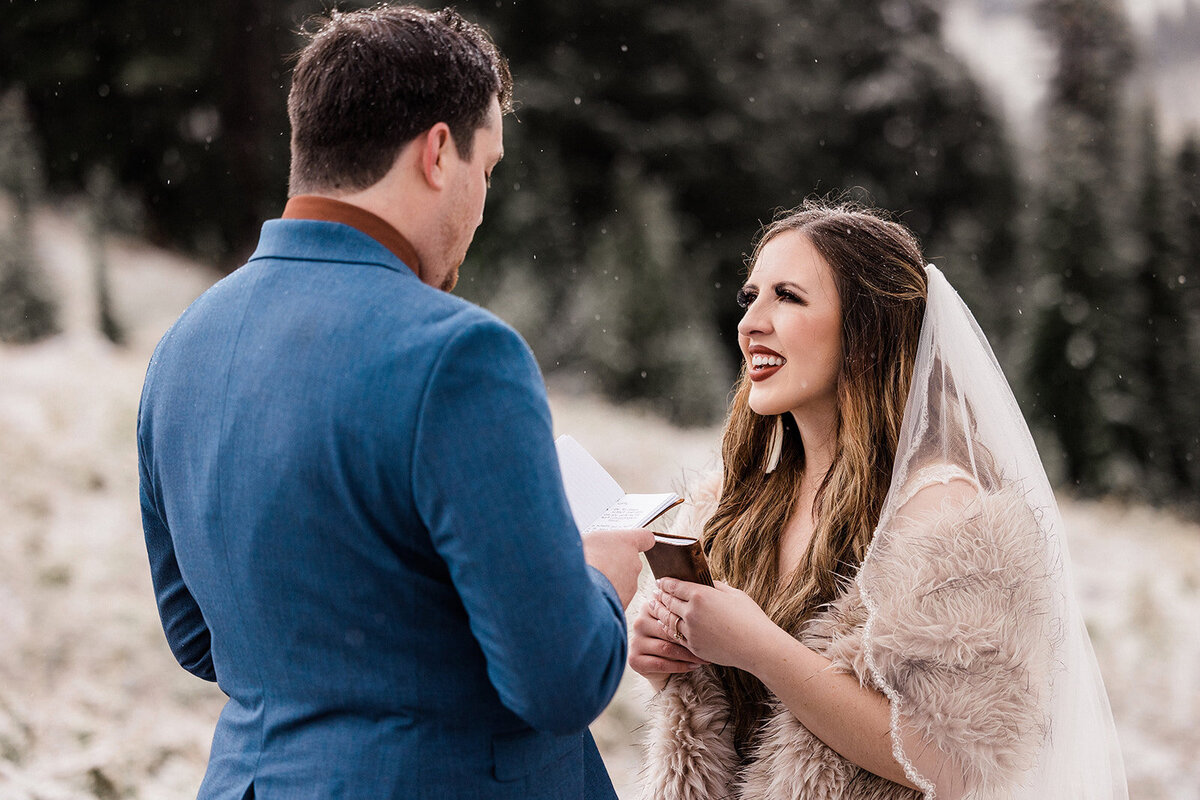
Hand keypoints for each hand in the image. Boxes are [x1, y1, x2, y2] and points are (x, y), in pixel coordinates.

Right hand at [582, 528, 654, 607]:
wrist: (579, 589)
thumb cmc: (583, 559)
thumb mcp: (588, 540)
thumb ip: (599, 542)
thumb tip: (594, 545)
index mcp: (628, 543)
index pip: (645, 538)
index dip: (638, 541)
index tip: (629, 543)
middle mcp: (634, 564)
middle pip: (629, 562)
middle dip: (615, 565)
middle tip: (597, 565)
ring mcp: (631, 585)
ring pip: (622, 582)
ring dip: (609, 582)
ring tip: (591, 581)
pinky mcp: (624, 603)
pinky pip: (615, 598)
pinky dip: (605, 598)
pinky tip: (592, 594)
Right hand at [629, 597, 708, 691]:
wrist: (663, 665)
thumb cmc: (677, 638)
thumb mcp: (680, 621)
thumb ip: (685, 606)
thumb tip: (708, 588)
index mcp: (649, 607)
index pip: (670, 611)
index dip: (690, 620)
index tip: (709, 625)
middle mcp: (639, 622)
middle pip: (668, 630)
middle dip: (691, 639)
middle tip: (710, 644)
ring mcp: (635, 641)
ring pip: (666, 648)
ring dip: (688, 654)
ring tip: (704, 658)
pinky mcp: (635, 659)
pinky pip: (661, 663)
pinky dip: (680, 666)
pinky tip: (693, 666)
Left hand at [650, 578, 774, 669]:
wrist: (756, 646)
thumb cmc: (750, 617)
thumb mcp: (734, 594)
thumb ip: (716, 586)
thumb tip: (705, 583)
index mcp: (701, 595)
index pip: (675, 586)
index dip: (665, 583)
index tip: (660, 581)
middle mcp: (691, 612)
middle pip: (668, 602)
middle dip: (660, 596)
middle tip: (654, 593)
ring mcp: (691, 631)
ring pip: (667, 620)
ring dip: (659, 612)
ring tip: (654, 607)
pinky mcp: (693, 646)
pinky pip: (675, 636)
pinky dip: (668, 629)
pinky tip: (666, 625)